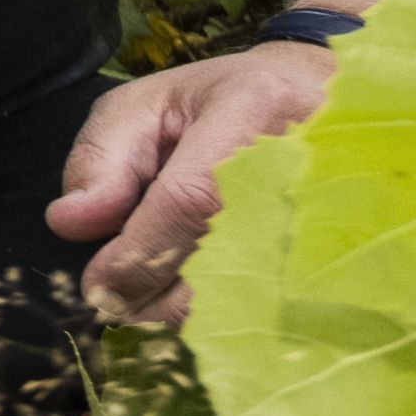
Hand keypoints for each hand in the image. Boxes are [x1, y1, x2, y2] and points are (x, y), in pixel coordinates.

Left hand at [50, 36, 346, 327]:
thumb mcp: (142, 106)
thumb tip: (70, 223)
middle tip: (120, 303)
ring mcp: (340, 207)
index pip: (192, 199)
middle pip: (227, 256)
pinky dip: (232, 317)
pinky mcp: (346, 248)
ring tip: (155, 298)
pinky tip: (200, 303)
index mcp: (250, 108)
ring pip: (258, 293)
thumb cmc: (216, 102)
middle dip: (160, 293)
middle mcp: (306, 158)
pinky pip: (285, 304)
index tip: (99, 288)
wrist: (316, 97)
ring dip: (193, 312)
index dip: (141, 252)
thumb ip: (101, 159)